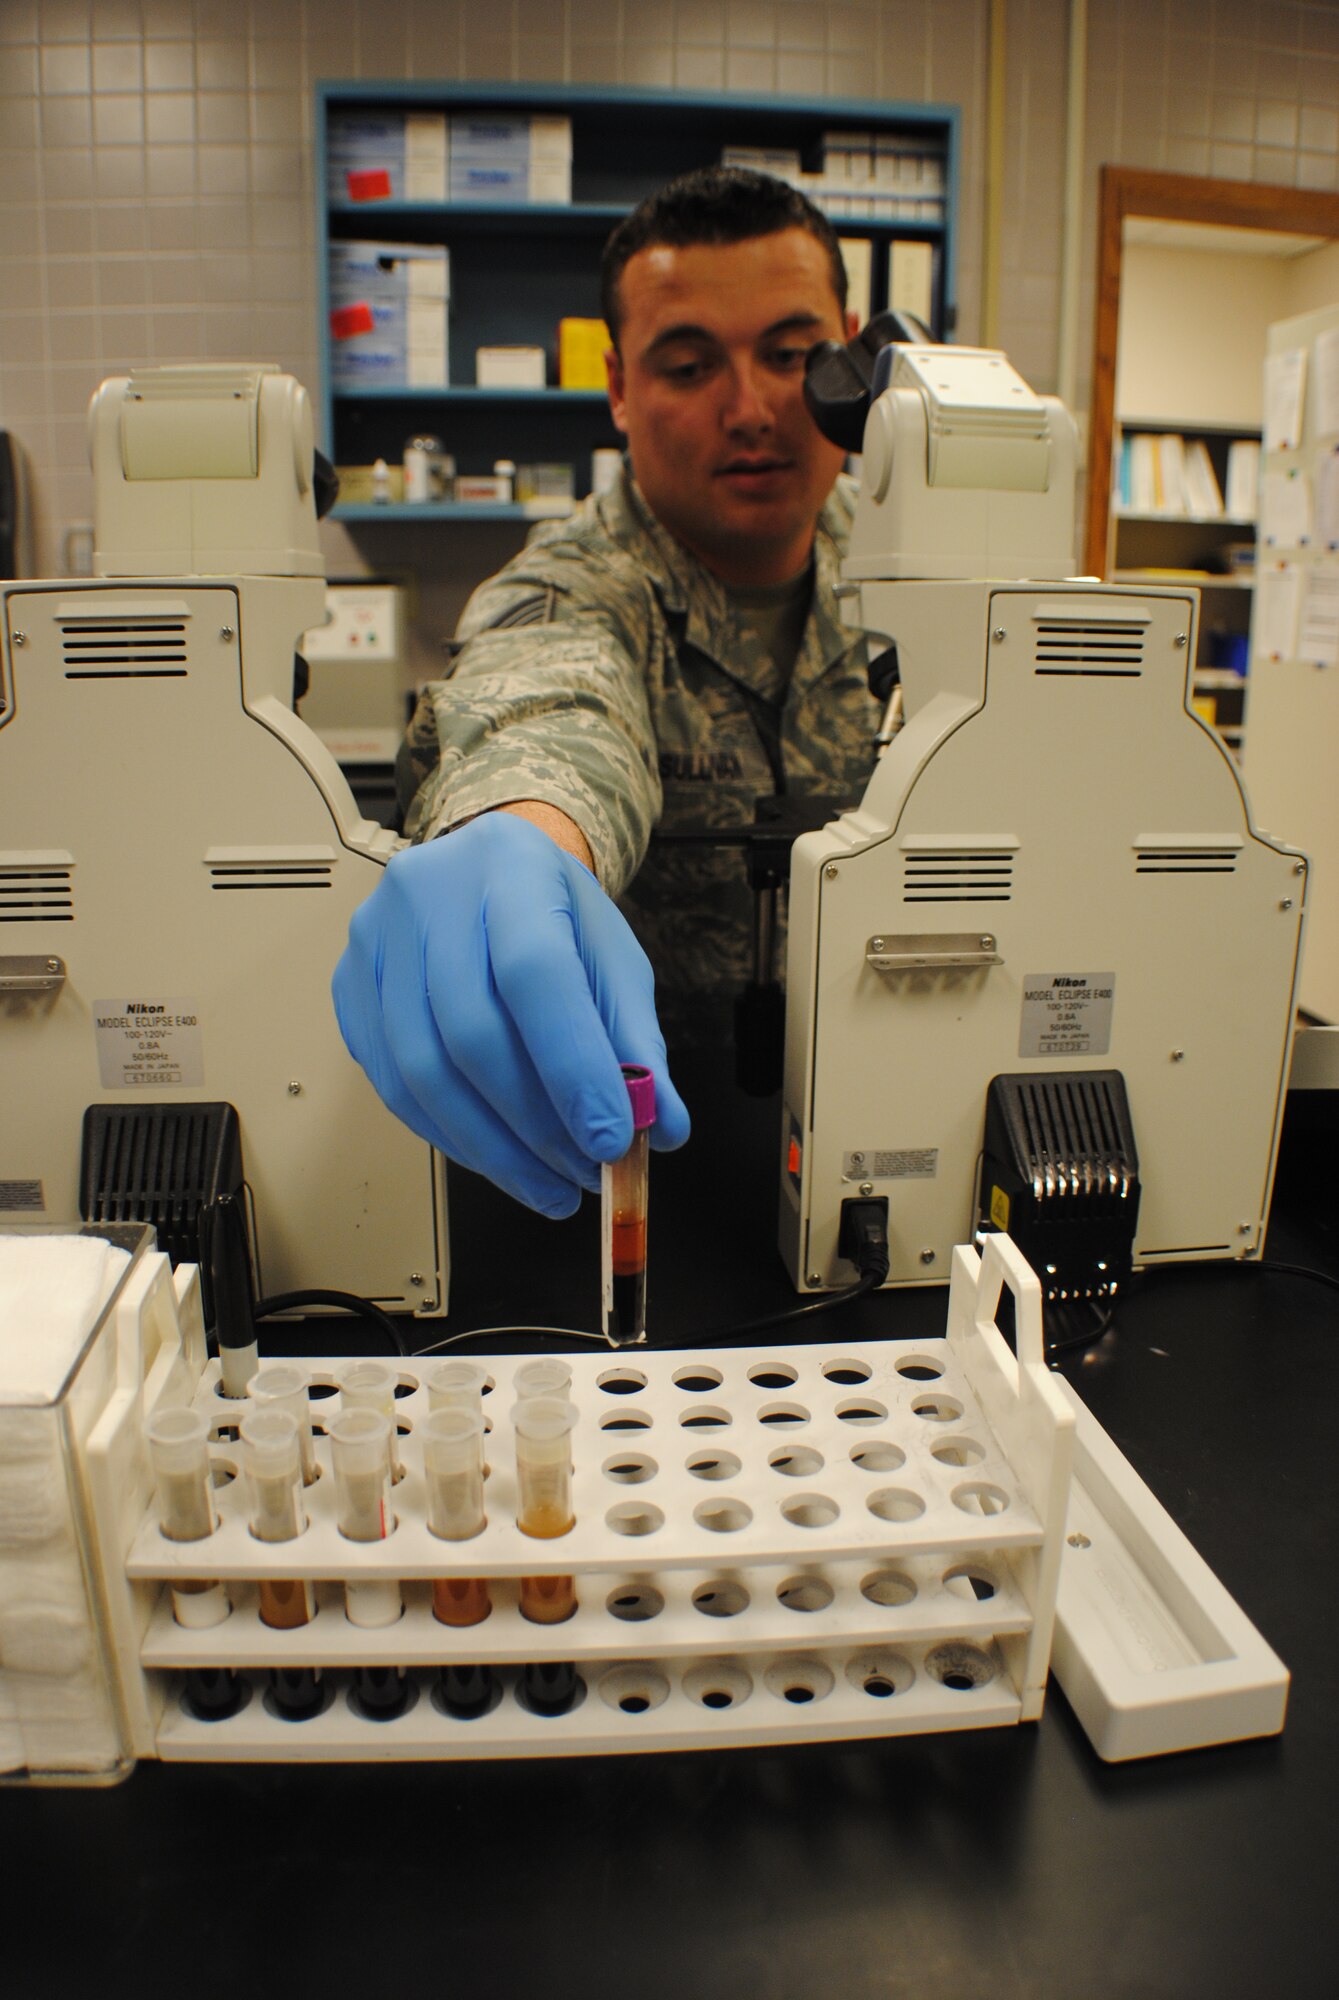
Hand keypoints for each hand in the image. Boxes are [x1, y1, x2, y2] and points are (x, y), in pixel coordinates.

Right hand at [332, 813, 689, 1215]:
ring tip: (547, 1182)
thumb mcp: (611, 961)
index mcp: (510, 866)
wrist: (486, 879)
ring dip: (493, 1149)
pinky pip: (392, 1087)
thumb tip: (662, 1127)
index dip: (572, 1068)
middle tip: (582, 1174)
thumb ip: (637, 1042)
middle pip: (472, 1033)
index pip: (536, 974)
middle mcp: (429, 894)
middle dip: (536, 1126)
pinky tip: (496, 1156)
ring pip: (423, 1073)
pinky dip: (452, 1138)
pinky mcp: (349, 988)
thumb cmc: (554, 918)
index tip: (610, 1141)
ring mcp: (375, 941)